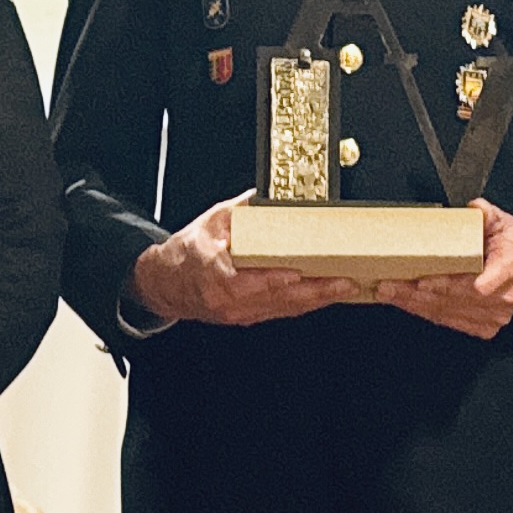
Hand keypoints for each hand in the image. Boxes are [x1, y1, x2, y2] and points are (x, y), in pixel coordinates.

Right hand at [130, 198, 362, 330]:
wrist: (167, 284)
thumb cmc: (186, 254)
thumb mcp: (211, 222)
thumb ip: (242, 210)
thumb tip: (268, 195)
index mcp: (213, 272)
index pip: (246, 281)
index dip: (273, 279)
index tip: (297, 274)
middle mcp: (227, 298)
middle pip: (276, 297)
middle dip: (314, 291)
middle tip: (344, 281)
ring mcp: (239, 311)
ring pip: (284, 308)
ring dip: (317, 299)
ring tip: (345, 288)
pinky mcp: (248, 317)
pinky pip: (282, 311)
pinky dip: (306, 304)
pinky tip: (325, 296)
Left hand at [382, 201, 512, 339]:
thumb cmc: (512, 245)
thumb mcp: (504, 221)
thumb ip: (488, 214)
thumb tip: (476, 208)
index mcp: (511, 266)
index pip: (482, 282)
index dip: (451, 284)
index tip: (426, 282)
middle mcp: (504, 296)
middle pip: (455, 298)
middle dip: (418, 292)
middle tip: (390, 284)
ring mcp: (493, 314)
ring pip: (447, 312)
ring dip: (414, 304)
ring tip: (389, 292)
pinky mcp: (483, 326)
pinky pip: (447, 320)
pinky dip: (423, 311)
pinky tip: (404, 302)